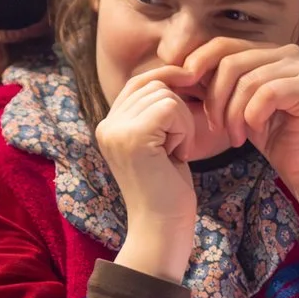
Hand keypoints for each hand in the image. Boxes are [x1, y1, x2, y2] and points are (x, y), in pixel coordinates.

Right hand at [95, 66, 200, 280]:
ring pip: (166, 95)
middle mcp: (106, 124)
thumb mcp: (160, 141)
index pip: (139, 81)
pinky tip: (178, 156)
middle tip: (177, 147)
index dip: (168, 78)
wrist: (162, 228)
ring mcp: (116, 130)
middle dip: (179, 111)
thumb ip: (157, 110)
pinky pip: (172, 109)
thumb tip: (182, 69)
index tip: (192, 86)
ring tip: (175, 153)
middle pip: (155, 84)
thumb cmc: (168, 188)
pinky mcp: (133, 137)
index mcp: (108, 125)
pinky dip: (185, 130)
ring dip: (184, 123)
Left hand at [181, 39, 298, 224]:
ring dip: (233, 114)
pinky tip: (255, 132)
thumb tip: (178, 67)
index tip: (184, 90)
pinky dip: (253, 117)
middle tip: (216, 127)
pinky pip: (266, 94)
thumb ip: (215, 81)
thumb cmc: (269, 135)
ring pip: (247, 81)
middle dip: (215, 99)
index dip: (198, 64)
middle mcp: (287, 52)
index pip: (223, 44)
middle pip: (230, 63)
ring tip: (235, 136)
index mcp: (268, 50)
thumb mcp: (234, 103)